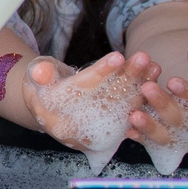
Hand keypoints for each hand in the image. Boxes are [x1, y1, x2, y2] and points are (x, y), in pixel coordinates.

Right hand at [25, 53, 141, 168]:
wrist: (46, 106)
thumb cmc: (41, 86)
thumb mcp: (34, 75)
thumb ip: (40, 73)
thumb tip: (41, 71)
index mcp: (53, 115)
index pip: (81, 91)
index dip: (101, 73)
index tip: (119, 56)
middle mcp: (74, 128)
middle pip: (105, 99)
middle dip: (127, 78)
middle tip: (144, 58)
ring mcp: (91, 132)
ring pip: (120, 107)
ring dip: (138, 87)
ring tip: (153, 66)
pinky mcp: (104, 130)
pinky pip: (126, 113)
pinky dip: (140, 96)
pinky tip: (152, 80)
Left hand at [127, 42, 187, 157]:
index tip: (174, 82)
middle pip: (182, 121)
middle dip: (164, 105)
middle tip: (148, 88)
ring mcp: (184, 137)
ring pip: (166, 136)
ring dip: (148, 126)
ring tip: (132, 115)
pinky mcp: (170, 139)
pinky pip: (153, 141)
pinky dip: (140, 137)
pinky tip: (127, 129)